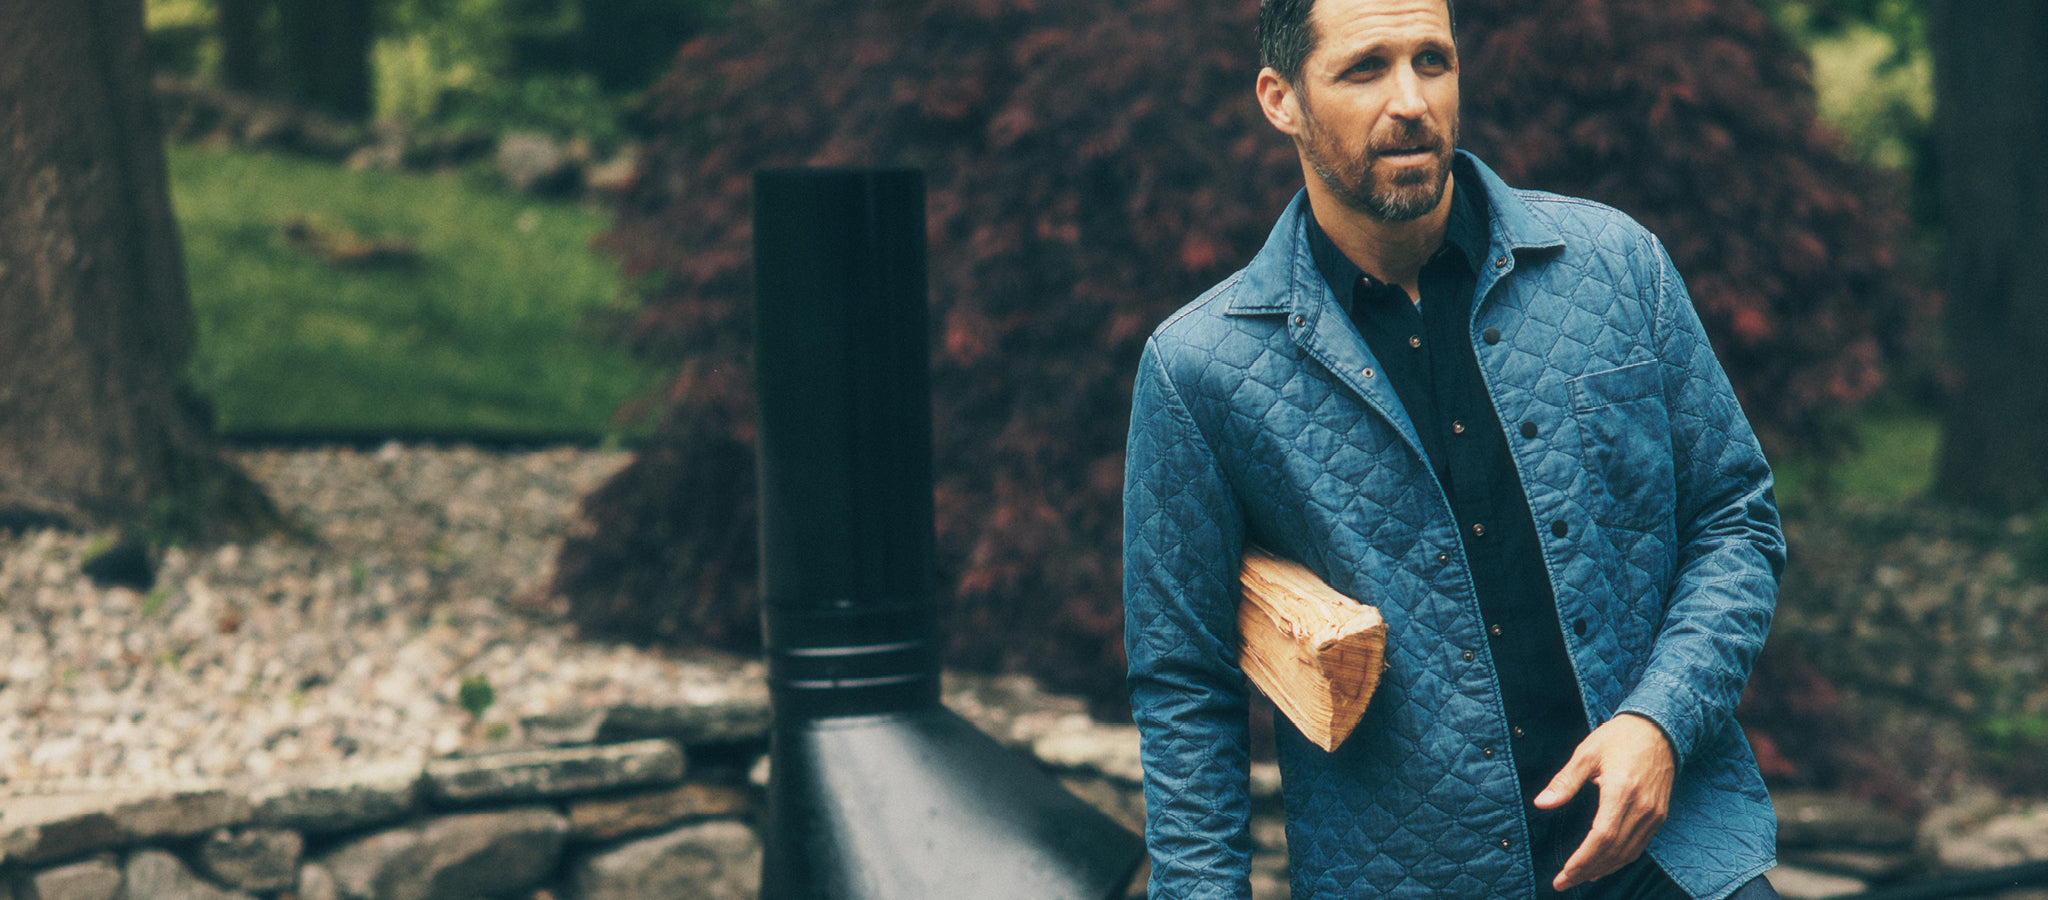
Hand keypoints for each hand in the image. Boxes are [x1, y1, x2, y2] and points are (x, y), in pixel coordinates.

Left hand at [1532, 713, 1675, 890]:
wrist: (1660, 728)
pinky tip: (1603, 865)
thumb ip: (1565, 782)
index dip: (1582, 860)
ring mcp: (1654, 814)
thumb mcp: (1587, 753)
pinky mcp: (1659, 815)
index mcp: (1622, 791)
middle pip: (1614, 851)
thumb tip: (1541, 804)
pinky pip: (1640, 846)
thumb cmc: (1620, 737)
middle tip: (1563, 883)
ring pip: (1629, 853)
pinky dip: (1620, 860)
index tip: (1564, 874)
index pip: (1602, 838)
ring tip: (1579, 878)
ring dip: (1603, 869)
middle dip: (1587, 870)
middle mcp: (1642, 808)